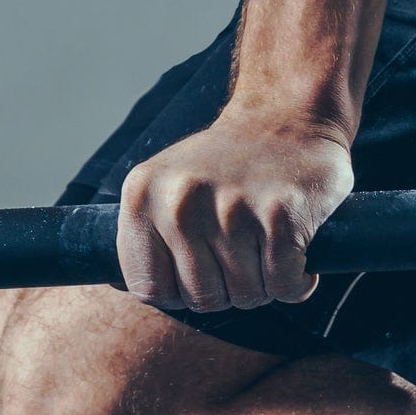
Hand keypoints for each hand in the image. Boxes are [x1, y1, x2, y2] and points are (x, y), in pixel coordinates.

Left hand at [118, 108, 355, 311]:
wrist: (289, 116)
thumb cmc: (226, 162)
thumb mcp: (165, 183)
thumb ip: (144, 231)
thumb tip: (118, 286)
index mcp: (142, 195)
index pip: (148, 288)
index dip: (178, 293)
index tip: (200, 273)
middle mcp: (180, 202)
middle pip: (202, 298)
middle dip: (228, 291)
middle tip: (243, 257)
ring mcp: (231, 208)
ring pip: (246, 296)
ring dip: (264, 286)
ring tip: (267, 248)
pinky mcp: (281, 216)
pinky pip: (285, 286)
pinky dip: (296, 282)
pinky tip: (296, 254)